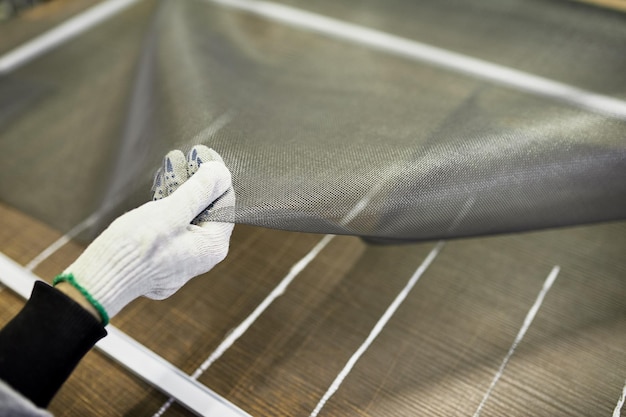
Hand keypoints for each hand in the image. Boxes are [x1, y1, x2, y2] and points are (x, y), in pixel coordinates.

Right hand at [58, 146, 234, 321]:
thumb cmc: (135, 249)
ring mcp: (184, 259)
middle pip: (207, 209)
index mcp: (212, 246)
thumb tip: (221, 173)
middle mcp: (203, 255)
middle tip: (182, 157)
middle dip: (194, 181)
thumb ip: (199, 192)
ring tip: (169, 165)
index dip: (213, 175)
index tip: (199, 153)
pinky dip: (169, 207)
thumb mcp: (170, 213)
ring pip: (189, 217)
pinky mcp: (166, 259)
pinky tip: (159, 189)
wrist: (99, 281)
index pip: (225, 202)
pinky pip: (175, 228)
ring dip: (180, 191)